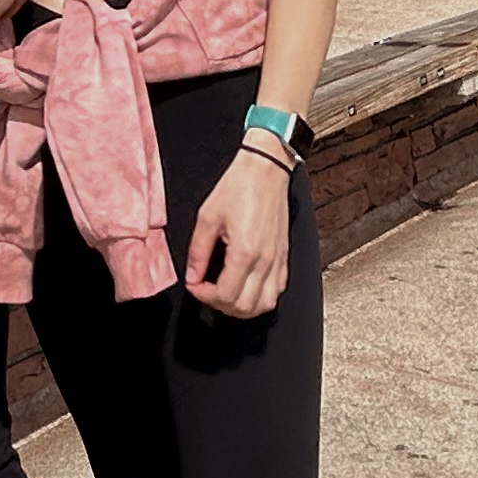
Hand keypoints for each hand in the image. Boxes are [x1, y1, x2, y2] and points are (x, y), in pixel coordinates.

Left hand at [184, 148, 293, 317]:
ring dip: (242, 307)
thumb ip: (198, 252)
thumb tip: (192, 276)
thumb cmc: (238, 187)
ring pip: (264, 305)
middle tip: (206, 290)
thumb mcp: (207, 216)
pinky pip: (277, 291)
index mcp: (245, 251)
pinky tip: (245, 287)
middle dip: (220, 305)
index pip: (225, 295)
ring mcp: (278, 261)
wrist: (266, 170)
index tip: (194, 284)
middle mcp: (265, 261)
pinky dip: (260, 298)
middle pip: (244, 307)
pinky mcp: (284, 257)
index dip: (204, 295)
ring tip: (224, 293)